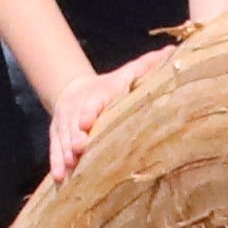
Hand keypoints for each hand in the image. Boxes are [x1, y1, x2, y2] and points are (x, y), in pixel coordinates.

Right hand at [44, 50, 166, 186]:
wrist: (74, 90)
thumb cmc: (109, 87)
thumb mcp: (126, 74)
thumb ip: (147, 66)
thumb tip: (172, 50)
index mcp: (97, 95)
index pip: (91, 102)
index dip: (88, 111)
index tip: (87, 122)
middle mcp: (77, 109)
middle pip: (74, 124)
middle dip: (75, 136)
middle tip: (80, 148)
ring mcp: (65, 123)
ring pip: (63, 138)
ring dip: (66, 152)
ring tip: (70, 167)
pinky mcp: (57, 135)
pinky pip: (54, 149)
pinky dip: (56, 162)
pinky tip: (60, 177)